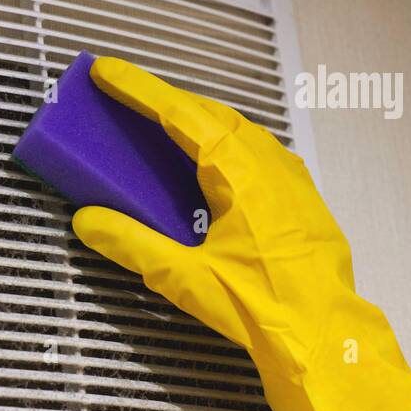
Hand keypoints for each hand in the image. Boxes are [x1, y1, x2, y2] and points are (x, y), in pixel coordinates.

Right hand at [73, 57, 410, 410]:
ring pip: (237, 131)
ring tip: (161, 126)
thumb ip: (131, 243)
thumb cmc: (260, 308)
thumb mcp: (184, 278)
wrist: (324, 341)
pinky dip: (222, 146)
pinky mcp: (301, 201)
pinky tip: (208, 166)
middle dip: (166, 100)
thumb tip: (85, 219)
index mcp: (240, 171)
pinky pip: (255, 153)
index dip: (139, 88)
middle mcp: (270, 163)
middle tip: (125, 96)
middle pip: (210, 113)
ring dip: (196, 121)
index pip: (181, 113)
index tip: (105, 69)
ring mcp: (292, 179)